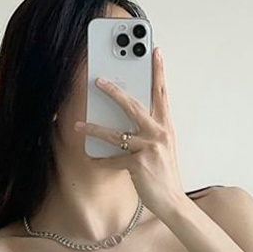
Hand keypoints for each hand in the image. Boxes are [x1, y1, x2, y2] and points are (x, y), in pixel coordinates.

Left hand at [74, 45, 186, 218]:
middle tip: (99, 80)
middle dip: (114, 92)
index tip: (155, 51)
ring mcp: (149, 148)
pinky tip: (91, 159)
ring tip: (80, 124)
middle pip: (134, 106)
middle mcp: (159, 133)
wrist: (172, 200)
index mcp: (166, 127)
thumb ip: (150, 133)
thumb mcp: (162, 148)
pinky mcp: (138, 164)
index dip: (158, 72)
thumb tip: (127, 123)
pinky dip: (101, 161)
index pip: (162, 94)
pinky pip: (113, 160)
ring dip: (95, 128)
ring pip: (117, 133)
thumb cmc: (164, 174)